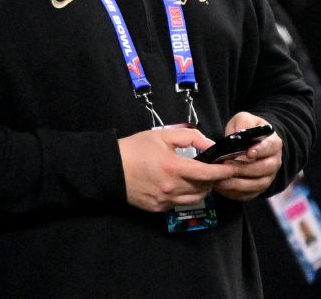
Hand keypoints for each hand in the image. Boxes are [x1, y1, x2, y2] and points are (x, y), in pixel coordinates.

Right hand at [118, 126, 235, 211]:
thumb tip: (209, 145)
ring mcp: (166, 200)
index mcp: (175, 168)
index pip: (209, 173)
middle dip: (212, 179)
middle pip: (204, 188)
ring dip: (201, 189)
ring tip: (196, 178)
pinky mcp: (159, 208)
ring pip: (195, 199)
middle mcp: (173, 188)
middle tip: (211, 170)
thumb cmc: (134, 149)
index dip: (224, 171)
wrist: (110, 169)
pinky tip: (178, 186)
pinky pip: (179, 204)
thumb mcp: (161, 136)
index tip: (233, 168)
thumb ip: (189, 137)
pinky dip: (185, 195)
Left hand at [213, 112, 282, 200]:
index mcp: (273, 144)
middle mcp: (273, 162)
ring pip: (256, 184)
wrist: (250, 144)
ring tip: (219, 179)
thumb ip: (243, 123)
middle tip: (225, 166)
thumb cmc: (246, 131)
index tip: (248, 153)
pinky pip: (248, 194)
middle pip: (263, 169)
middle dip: (243, 169)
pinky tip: (220, 187)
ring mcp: (267, 177)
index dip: (260, 151)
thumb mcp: (244, 119)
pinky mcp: (257, 188)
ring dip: (237, 184)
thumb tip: (238, 134)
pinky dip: (234, 193)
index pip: (270, 148)